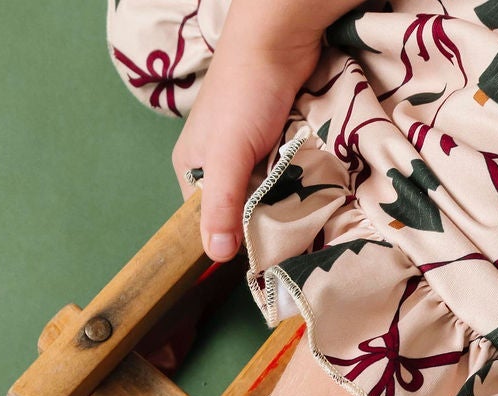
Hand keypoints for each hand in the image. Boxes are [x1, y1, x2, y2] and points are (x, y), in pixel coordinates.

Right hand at [173, 0, 332, 259]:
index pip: (207, 223)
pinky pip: (280, 175)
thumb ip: (222, 204)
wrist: (280, 38)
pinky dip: (291, 183)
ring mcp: (245, 152)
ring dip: (279, 204)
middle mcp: (215, 163)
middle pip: (237, 212)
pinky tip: (305, 190)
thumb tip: (216, 256)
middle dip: (259, 222)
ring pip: (262, 195)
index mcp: (193, 169)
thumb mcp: (229, 155)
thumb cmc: (246, 94)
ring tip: (299, 215)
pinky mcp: (271, 141)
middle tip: (286, 236)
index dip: (230, 240)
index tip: (259, 255)